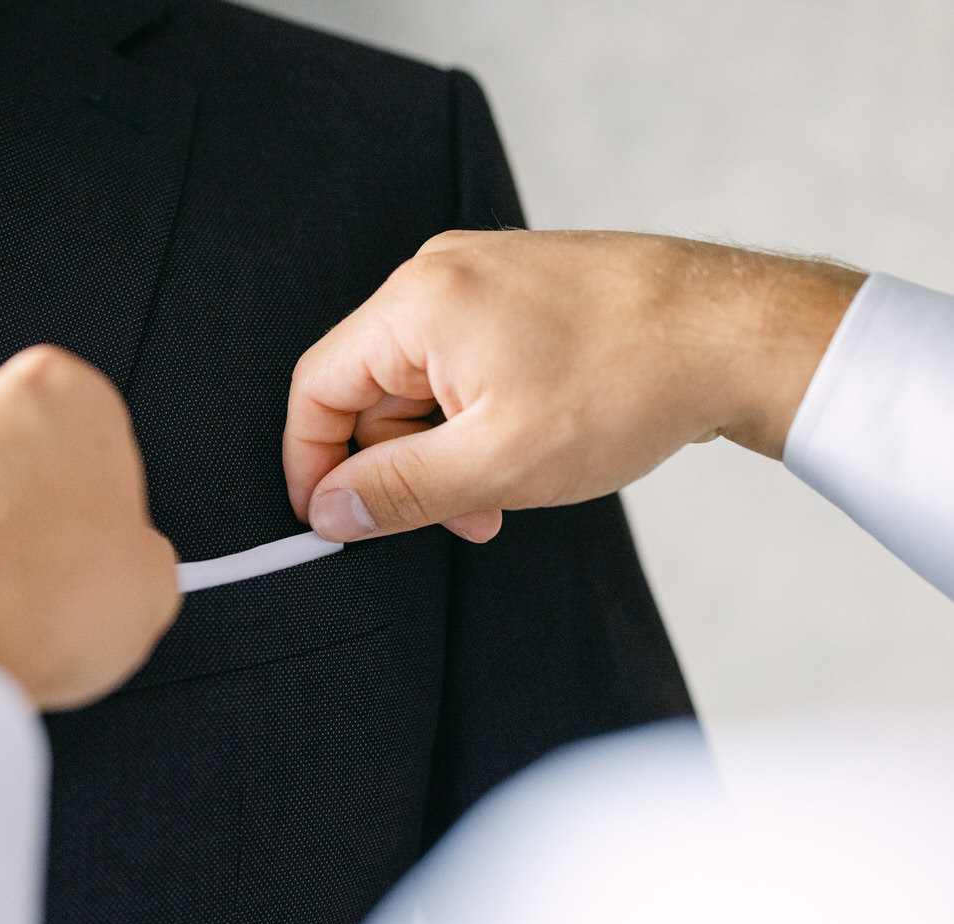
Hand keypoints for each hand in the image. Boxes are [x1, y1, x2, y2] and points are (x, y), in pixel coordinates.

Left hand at [0, 347, 180, 710]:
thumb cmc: (24, 610)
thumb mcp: (147, 590)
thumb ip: (135, 553)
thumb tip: (122, 570)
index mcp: (57, 394)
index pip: (90, 431)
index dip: (96, 500)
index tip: (93, 546)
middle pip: (3, 449)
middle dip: (15, 507)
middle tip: (35, 583)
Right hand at [283, 230, 864, 542]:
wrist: (739, 333)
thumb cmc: (629, 382)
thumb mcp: (497, 462)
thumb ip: (398, 492)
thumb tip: (329, 512)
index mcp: (416, 302)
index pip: (316, 389)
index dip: (312, 465)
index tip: (330, 521)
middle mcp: (439, 275)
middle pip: (371, 390)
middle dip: (405, 467)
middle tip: (462, 517)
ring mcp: (483, 277)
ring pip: (424, 385)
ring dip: (450, 450)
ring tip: (509, 490)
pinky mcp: (520, 292)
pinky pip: (466, 366)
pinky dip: (482, 418)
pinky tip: (530, 449)